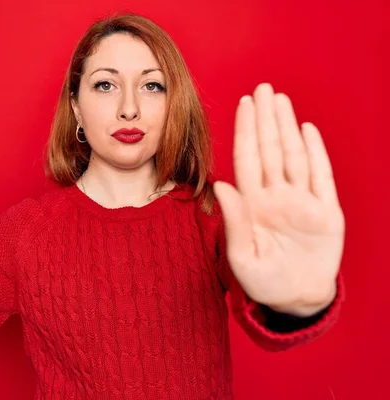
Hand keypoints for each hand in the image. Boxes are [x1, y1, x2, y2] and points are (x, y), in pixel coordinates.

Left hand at [213, 83, 344, 316]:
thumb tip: (221, 184)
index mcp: (253, 204)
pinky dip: (316, 153)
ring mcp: (302, 201)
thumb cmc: (263, 280)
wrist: (295, 299)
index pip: (248, 159)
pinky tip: (306, 130)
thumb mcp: (242, 257)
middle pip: (270, 149)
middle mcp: (276, 196)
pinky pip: (321, 177)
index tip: (244, 105)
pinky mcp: (326, 212)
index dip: (245, 132)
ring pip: (294, 156)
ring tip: (280, 100)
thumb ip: (234, 221)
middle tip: (263, 88)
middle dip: (266, 119)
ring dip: (287, 128)